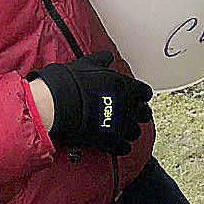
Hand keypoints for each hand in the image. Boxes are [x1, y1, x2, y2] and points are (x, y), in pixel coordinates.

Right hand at [32, 51, 151, 153]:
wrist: (59, 104)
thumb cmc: (72, 82)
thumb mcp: (88, 64)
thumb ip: (101, 60)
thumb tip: (107, 56)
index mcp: (126, 87)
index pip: (145, 93)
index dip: (139, 95)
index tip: (134, 96)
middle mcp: (129, 108)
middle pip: (144, 114)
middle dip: (138, 113)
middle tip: (129, 112)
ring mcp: (122, 126)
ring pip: (136, 132)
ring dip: (129, 130)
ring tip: (120, 128)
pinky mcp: (112, 141)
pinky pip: (125, 148)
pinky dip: (120, 146)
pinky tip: (113, 141)